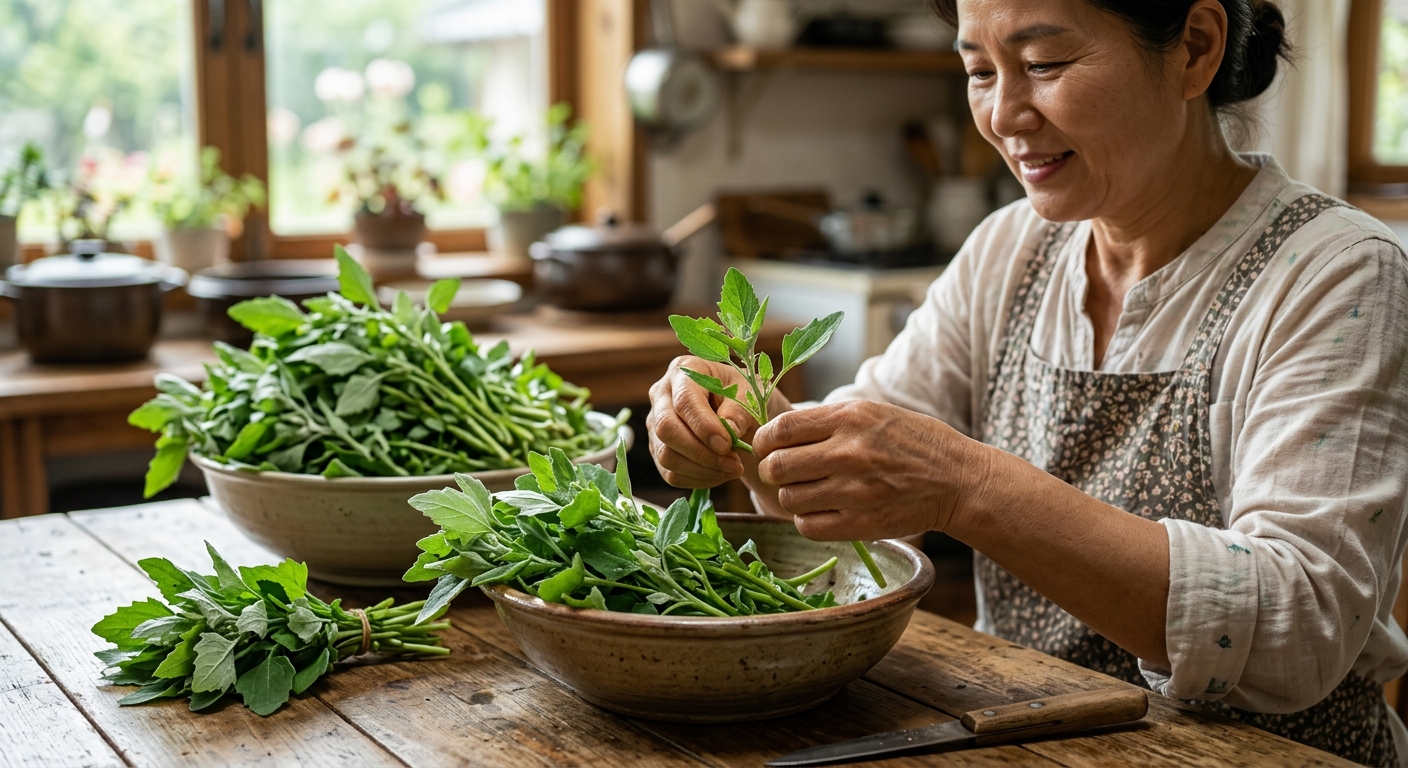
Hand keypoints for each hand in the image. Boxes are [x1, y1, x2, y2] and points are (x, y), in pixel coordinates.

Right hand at [646, 356, 757, 488]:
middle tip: (734, 464)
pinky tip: (720, 474)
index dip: (704, 427)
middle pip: (666, 429)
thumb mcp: (751, 394)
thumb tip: (728, 431)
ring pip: (666, 456)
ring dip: (702, 470)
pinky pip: (670, 473)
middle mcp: (661, 394)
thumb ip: (740, 410)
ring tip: (733, 469)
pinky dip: (698, 480)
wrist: (738, 409)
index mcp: (684, 371)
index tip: (728, 445)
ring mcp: (655, 423)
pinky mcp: (658, 448)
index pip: (684, 402)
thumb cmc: (745, 395)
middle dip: (701, 453)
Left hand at [752, 400, 988, 540]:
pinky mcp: (861, 525)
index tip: (767, 447)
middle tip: (783, 474)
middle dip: (771, 471)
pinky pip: (807, 526)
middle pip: (776, 467)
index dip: (763, 440)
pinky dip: (807, 520)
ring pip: (788, 499)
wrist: (959, 480)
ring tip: (810, 492)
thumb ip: (828, 421)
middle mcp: (848, 453)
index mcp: (850, 418)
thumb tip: (777, 433)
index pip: (780, 429)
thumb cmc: (914, 443)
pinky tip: (823, 512)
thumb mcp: (873, 413)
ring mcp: (854, 491)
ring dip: (791, 497)